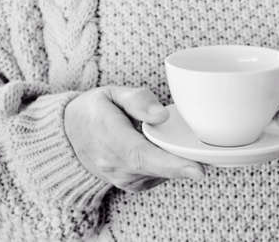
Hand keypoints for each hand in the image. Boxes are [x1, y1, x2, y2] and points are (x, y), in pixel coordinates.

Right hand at [65, 86, 203, 192]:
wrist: (69, 135)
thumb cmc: (95, 110)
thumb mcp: (112, 93)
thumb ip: (137, 101)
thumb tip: (162, 115)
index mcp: (111, 139)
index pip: (143, 156)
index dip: (172, 165)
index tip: (198, 170)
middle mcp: (116, 166)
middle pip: (159, 169)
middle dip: (187, 164)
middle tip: (209, 154)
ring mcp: (123, 179)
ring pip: (162, 173)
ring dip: (176, 160)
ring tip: (172, 139)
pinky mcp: (132, 184)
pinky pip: (158, 175)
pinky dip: (167, 163)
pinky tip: (162, 148)